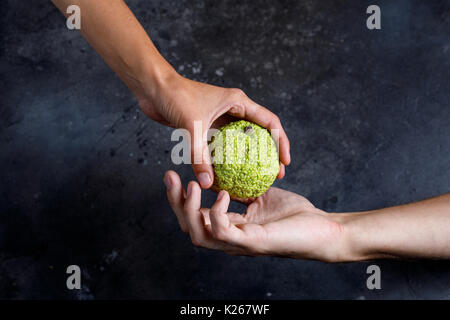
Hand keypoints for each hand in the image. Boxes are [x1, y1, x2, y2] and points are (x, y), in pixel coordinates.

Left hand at [138, 73, 289, 188]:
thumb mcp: (192, 126)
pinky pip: (221, 146)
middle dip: (269, 154)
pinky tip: (227, 174)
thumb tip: (208, 183)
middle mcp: (233, 109)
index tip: (285, 162)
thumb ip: (200, 156)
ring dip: (248, 158)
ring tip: (254, 178)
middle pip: (259, 133)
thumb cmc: (175, 96)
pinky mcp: (206, 127)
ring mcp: (220, 118)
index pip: (270, 122)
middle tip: (274, 175)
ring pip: (240, 142)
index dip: (282, 142)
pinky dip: (226, 159)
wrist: (153, 88)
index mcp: (238, 102)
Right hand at [163, 170, 347, 261]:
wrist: (321, 230)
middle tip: (170, 176)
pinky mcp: (252, 243)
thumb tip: (224, 174)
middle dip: (175, 202)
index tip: (173, 173)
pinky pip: (223, 231)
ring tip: (190, 186)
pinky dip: (217, 212)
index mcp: (230, 228)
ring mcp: (239, 244)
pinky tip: (223, 194)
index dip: (180, 197)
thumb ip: (241, 189)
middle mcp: (229, 239)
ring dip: (189, 209)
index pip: (195, 216)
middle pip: (189, 227)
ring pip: (198, 234)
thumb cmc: (294, 215)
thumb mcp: (261, 196)